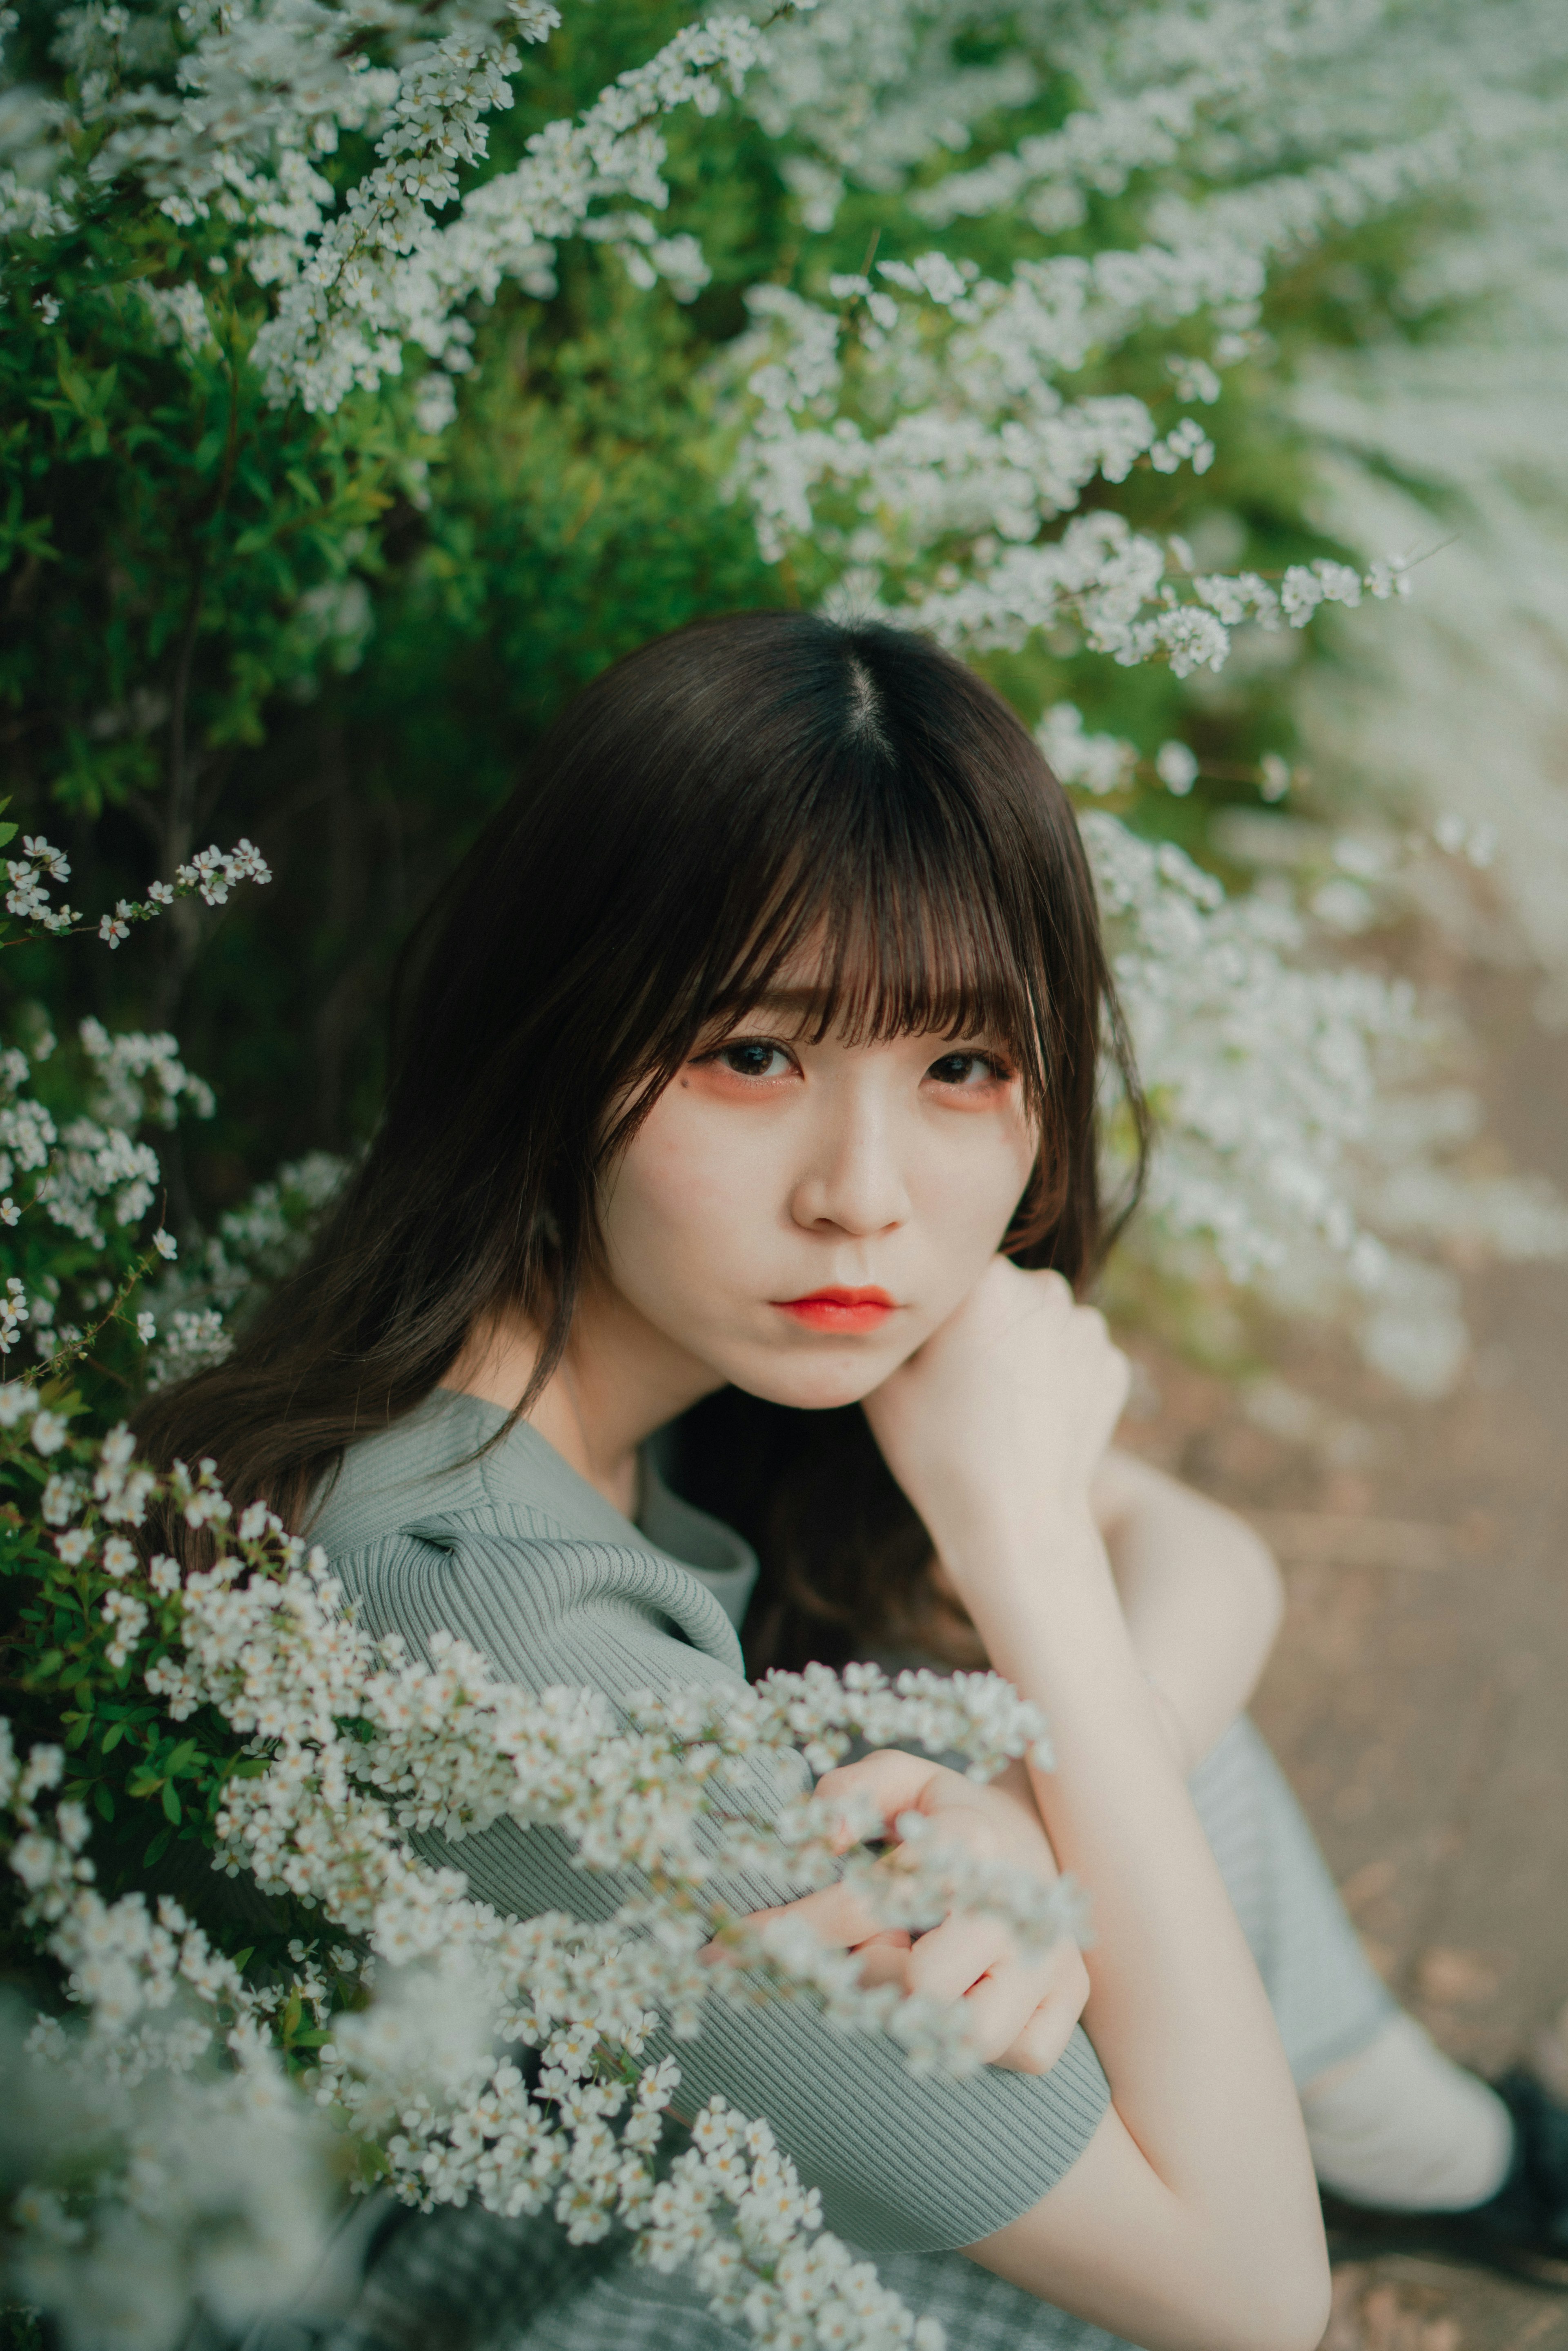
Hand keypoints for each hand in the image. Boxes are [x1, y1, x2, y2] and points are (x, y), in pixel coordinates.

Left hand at [734, 1748, 1089, 2076]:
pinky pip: (1026, 2055)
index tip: (723, 1954)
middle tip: (868, 1951)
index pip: (864, 1903)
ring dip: (927, 2017)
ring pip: (975, 2037)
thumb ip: (853, 1788)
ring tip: (916, 1970)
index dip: (789, 1934)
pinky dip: (989, 2040)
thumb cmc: (945, 1811)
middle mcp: (1016, 1904)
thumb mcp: (901, 1777)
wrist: (1041, 1828)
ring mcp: (1052, 1956)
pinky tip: (966, 1995)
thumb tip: (821, 1835)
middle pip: (922, 1986)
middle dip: (875, 1975)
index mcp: (968, 1841)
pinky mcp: (1073, 1998)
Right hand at [862, 1257, 1128, 1578]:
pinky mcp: (1112, 1366)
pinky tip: (1032, 1420)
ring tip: (998, 1407)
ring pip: (1042, 1324)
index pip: (954, 1273)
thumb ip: (888, 1324)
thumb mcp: (884, 1381)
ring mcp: (1087, 1328)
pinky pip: (1074, 1358)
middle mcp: (1044, 1289)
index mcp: (986, 1279)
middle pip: (1002, 1293)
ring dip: (1024, 1349)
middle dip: (984, 1326)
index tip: (929, 1354)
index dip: (937, 1313)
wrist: (1016, 1522)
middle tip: (960, 1384)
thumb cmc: (938, 1451)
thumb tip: (889, 1300)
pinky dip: (1058, 1380)